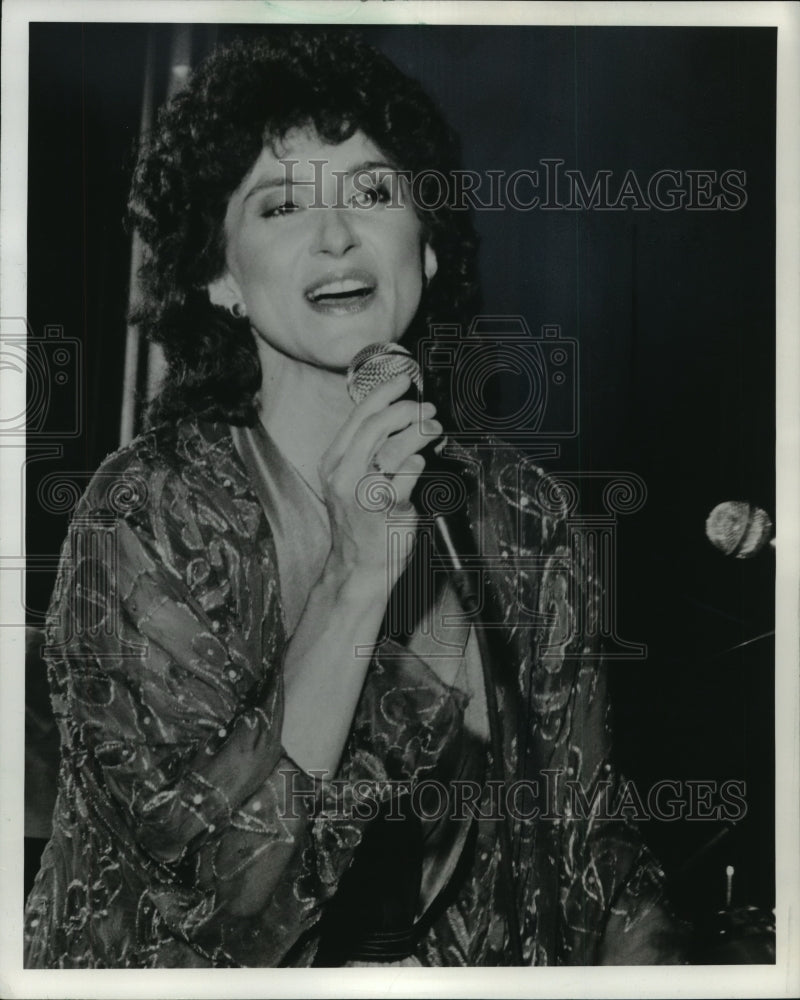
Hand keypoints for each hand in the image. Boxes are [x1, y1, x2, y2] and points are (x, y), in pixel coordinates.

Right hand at [317, 373, 441, 589]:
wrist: (357, 568)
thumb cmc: (359, 524)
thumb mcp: (349, 482)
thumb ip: (365, 452)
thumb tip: (396, 418)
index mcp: (333, 463)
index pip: (357, 417)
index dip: (382, 394)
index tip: (402, 380)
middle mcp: (344, 475)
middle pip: (375, 426)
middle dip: (405, 410)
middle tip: (425, 408)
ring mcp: (365, 493)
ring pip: (394, 447)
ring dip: (419, 432)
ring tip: (433, 429)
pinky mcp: (387, 509)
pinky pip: (409, 474)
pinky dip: (418, 463)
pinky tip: (422, 463)